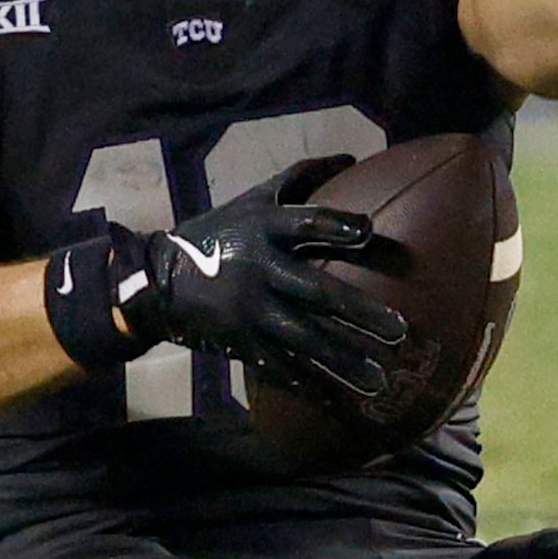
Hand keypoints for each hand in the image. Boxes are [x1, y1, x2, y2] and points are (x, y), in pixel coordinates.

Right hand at [114, 157, 406, 396]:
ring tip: (379, 379)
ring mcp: (249, 312)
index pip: (303, 223)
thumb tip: (350, 157)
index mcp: (263, 230)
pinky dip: (310, 386)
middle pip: (314, 291)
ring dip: (343, 361)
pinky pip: (281, 368)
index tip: (368, 232)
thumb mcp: (252, 199)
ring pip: (303, 339)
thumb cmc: (219, 233)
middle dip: (358, 312)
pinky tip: (340, 401)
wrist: (158, 281)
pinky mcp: (241, 343)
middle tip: (399, 330)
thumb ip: (300, 178)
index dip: (335, 226)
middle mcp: (258, 270)